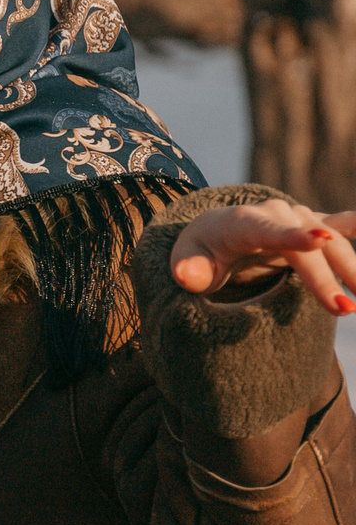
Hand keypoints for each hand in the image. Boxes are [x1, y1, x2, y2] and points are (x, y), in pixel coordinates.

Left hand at [170, 199, 355, 312]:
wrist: (217, 231)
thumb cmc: (202, 249)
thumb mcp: (188, 259)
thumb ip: (188, 269)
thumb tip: (185, 275)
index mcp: (242, 222)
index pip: (268, 231)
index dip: (293, 236)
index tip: (320, 240)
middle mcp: (276, 214)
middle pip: (304, 248)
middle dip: (324, 278)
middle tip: (342, 309)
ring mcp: (298, 218)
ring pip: (332, 243)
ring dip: (349, 269)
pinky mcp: (314, 226)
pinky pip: (342, 224)